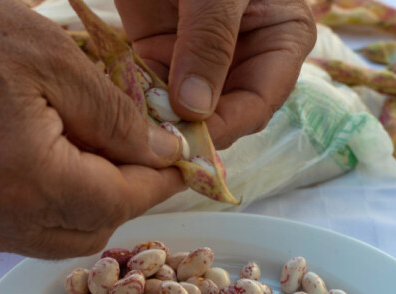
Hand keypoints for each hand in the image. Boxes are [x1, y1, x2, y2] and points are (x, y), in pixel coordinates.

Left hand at [115, 0, 315, 147]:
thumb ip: (210, 40)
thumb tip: (195, 108)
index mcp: (280, 41)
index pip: (257, 102)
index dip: (225, 127)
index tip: (188, 144)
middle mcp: (244, 58)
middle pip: (220, 114)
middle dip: (188, 132)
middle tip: (152, 151)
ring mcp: (200, 57)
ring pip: (182, 108)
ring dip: (157, 123)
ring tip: (129, 139)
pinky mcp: (160, 49)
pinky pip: (149, 88)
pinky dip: (133, 102)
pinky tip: (115, 115)